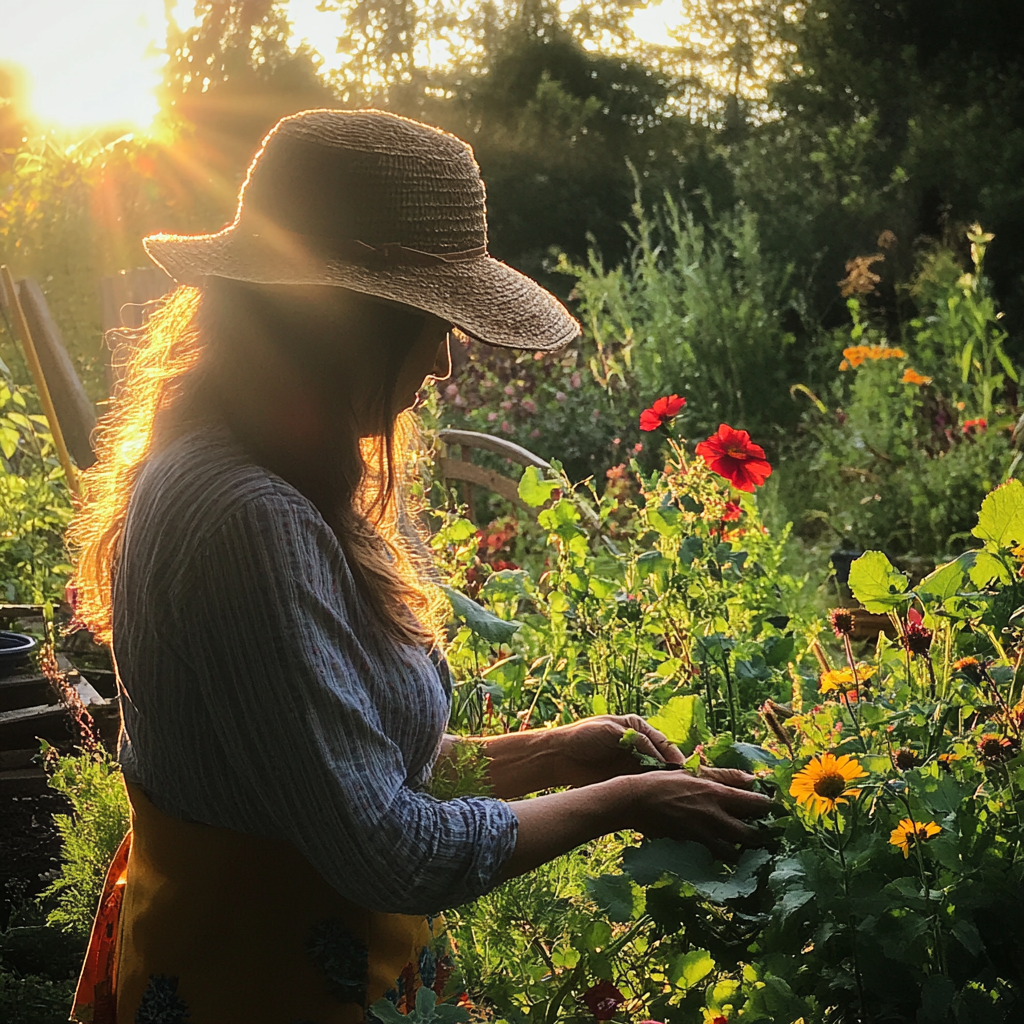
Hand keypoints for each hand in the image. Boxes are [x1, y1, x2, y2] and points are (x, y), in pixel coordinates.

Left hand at [554, 714, 684, 788]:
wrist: (560, 756)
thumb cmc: (583, 736)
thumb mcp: (610, 731)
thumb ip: (636, 740)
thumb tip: (659, 756)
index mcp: (637, 728)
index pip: (663, 742)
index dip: (674, 755)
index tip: (684, 769)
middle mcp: (638, 745)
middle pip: (662, 759)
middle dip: (672, 771)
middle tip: (683, 785)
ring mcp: (632, 763)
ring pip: (654, 774)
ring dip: (662, 783)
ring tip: (672, 794)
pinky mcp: (624, 779)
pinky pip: (642, 784)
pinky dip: (650, 790)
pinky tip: (656, 798)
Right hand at [628, 767, 771, 858]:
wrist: (636, 800)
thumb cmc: (664, 781)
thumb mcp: (694, 772)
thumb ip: (724, 776)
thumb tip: (751, 778)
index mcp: (717, 792)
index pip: (755, 803)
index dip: (770, 810)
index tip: (778, 812)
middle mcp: (714, 814)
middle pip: (750, 833)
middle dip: (762, 837)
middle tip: (767, 836)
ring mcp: (704, 832)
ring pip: (735, 850)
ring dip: (743, 850)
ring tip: (748, 848)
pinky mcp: (692, 844)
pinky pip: (716, 856)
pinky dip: (724, 857)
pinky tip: (725, 855)